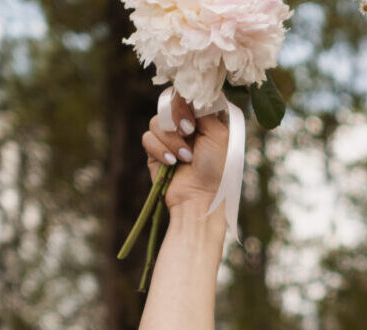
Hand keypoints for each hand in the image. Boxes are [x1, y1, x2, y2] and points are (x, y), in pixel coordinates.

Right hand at [142, 97, 231, 213]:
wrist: (199, 197)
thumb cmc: (215, 169)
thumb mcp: (218, 134)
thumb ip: (204, 111)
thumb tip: (189, 99)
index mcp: (203, 118)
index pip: (188, 95)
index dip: (186, 101)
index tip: (193, 117)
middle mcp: (185, 124)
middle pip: (169, 102)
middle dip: (177, 117)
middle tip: (188, 131)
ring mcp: (169, 137)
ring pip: (157, 121)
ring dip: (172, 140)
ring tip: (185, 158)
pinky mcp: (155, 150)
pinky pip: (148, 137)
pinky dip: (160, 150)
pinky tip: (172, 163)